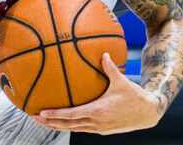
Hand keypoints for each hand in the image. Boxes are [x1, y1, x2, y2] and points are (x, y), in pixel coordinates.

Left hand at [33, 53, 161, 134]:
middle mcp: (96, 122)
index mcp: (98, 111)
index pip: (71, 115)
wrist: (148, 112)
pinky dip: (70, 125)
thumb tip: (103, 53)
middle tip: (34, 117)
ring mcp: (99, 128)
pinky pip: (82, 128)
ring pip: (73, 129)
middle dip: (50, 123)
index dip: (56, 115)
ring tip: (43, 121)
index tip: (42, 112)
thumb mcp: (122, 81)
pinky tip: (62, 121)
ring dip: (57, 126)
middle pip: (68, 125)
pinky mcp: (102, 130)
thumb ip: (110, 68)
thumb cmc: (134, 96)